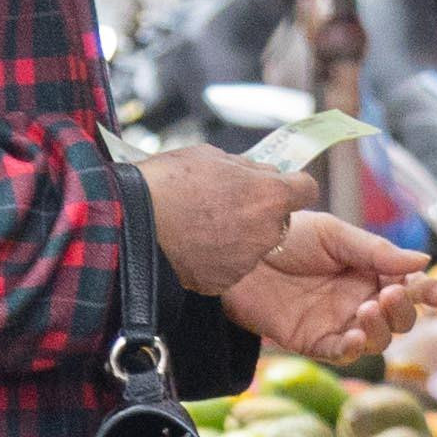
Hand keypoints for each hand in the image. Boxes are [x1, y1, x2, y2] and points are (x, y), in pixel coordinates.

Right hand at [139, 142, 305, 290]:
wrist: (129, 221)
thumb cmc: (167, 182)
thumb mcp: (211, 156)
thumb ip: (246, 167)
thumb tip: (262, 172)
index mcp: (268, 195)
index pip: (306, 189)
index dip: (292, 185)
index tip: (279, 185)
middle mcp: (266, 231)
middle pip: (278, 220)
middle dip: (260, 212)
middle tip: (227, 204)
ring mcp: (246, 259)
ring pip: (254, 245)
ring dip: (238, 236)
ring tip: (201, 225)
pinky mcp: (224, 280)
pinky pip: (229, 266)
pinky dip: (216, 257)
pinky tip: (192, 245)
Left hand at [222, 215, 436, 368]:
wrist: (237, 251)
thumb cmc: (283, 235)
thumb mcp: (334, 234)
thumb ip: (376, 252)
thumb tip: (422, 262)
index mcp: (369, 271)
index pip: (409, 286)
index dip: (431, 292)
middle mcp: (358, 299)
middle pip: (400, 318)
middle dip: (405, 311)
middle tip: (390, 295)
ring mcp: (337, 322)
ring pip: (378, 340)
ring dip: (382, 329)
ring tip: (367, 309)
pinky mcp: (312, 341)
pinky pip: (343, 354)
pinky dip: (355, 349)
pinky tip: (354, 336)